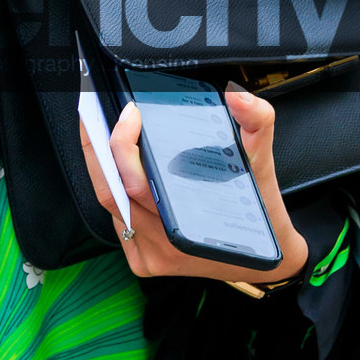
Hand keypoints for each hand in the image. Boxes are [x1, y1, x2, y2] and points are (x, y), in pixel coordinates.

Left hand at [80, 86, 309, 285]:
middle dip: (96, 148)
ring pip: (111, 205)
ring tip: (102, 133)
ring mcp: (150, 256)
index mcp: (187, 226)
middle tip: (95, 115)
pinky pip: (118, 221)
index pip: (135, 182)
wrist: (265, 260)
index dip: (121, 145)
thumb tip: (239, 96)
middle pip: (111, 191)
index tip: (128, 114)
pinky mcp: (143, 262)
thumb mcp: (263, 164)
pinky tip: (117, 169)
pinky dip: (115, 191)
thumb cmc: (260, 212)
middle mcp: (164, 246)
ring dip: (103, 168)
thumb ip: (256, 124)